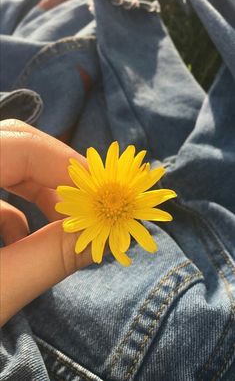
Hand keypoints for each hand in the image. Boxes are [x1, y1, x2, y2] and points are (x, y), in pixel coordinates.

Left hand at [0, 119, 91, 326]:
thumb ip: (50, 259)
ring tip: (60, 226)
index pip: (18, 144)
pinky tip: (19, 242)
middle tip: (85, 207)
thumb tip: (102, 238)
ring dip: (35, 193)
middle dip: (54, 176)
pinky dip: (8, 211)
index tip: (101, 193)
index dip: (66, 164)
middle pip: (9, 144)